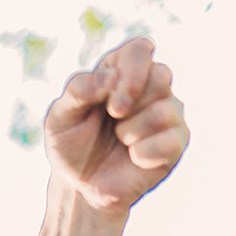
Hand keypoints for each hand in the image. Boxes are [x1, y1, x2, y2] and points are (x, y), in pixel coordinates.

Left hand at [44, 37, 188, 214]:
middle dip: (132, 98)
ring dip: (132, 130)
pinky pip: (171, 140)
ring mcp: (168, 113)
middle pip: (162, 74)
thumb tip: (109, 77)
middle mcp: (151, 88)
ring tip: (120, 140)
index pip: (140, 49)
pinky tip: (133, 158)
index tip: (111, 99)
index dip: (131, 70)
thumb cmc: (71, 146)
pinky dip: (144, 153)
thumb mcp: (59, 118)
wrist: (80, 186)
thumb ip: (77, 91)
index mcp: (122, 72)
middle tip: (114, 117)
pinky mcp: (176, 142)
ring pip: (165, 110)